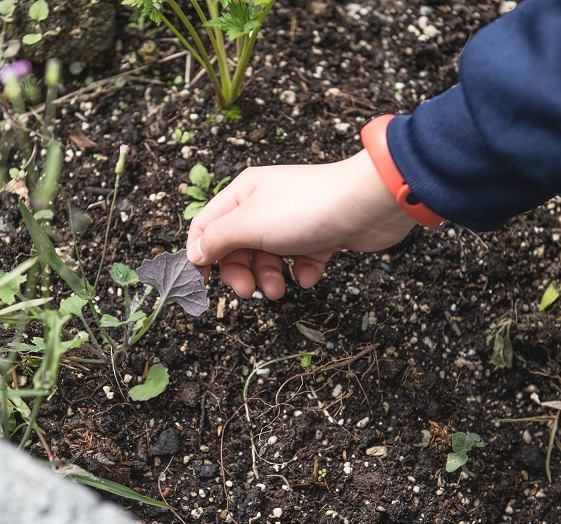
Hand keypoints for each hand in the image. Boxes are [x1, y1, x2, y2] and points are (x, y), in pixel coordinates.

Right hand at [186, 149, 417, 298]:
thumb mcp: (249, 224)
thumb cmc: (304, 208)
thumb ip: (217, 239)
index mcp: (242, 194)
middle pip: (236, 246)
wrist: (366, 205)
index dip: (200, 254)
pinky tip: (310, 272)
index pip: (206, 226)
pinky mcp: (319, 235)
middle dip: (240, 272)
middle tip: (248, 291)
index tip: (200, 283)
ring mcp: (292, 220)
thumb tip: (194, 252)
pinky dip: (302, 271)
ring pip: (268, 257)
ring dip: (271, 277)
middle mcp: (264, 205)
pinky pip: (300, 260)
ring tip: (281, 290)